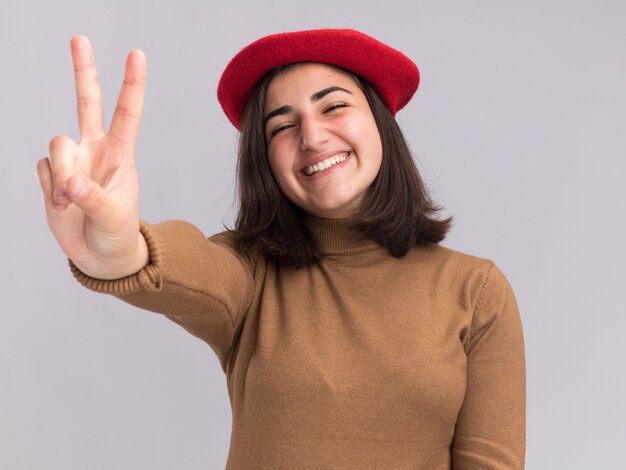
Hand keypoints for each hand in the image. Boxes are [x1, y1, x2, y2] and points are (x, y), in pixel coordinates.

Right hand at [36, 36, 148, 279]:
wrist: (100, 255)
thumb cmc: (117, 232)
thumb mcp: (114, 217)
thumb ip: (92, 199)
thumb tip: (70, 184)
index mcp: (121, 153)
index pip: (127, 112)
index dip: (132, 83)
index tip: (137, 54)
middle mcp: (95, 150)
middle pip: (87, 102)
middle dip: (83, 70)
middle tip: (79, 38)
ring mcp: (72, 161)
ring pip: (56, 146)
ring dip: (60, 176)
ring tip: (70, 204)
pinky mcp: (52, 175)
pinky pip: (42, 169)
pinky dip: (49, 189)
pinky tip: (62, 205)